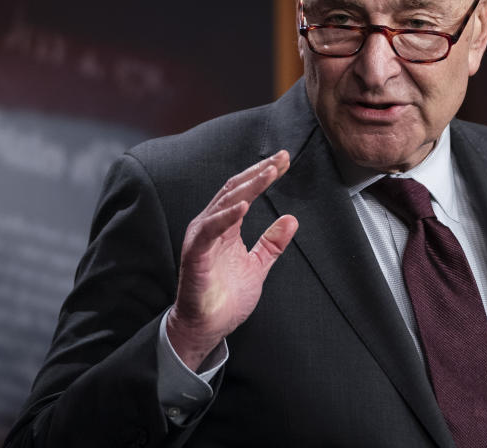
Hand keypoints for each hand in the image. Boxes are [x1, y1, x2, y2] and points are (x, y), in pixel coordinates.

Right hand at [167, 150, 298, 370]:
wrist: (207, 327)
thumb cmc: (226, 298)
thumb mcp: (258, 266)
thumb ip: (272, 243)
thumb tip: (291, 220)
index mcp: (225, 227)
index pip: (244, 192)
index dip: (263, 175)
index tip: (285, 161)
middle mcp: (211, 226)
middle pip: (235, 190)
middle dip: (259, 172)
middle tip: (281, 158)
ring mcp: (201, 239)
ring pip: (224, 204)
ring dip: (248, 187)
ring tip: (268, 173)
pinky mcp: (195, 254)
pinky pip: (210, 231)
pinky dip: (226, 216)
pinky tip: (244, 206)